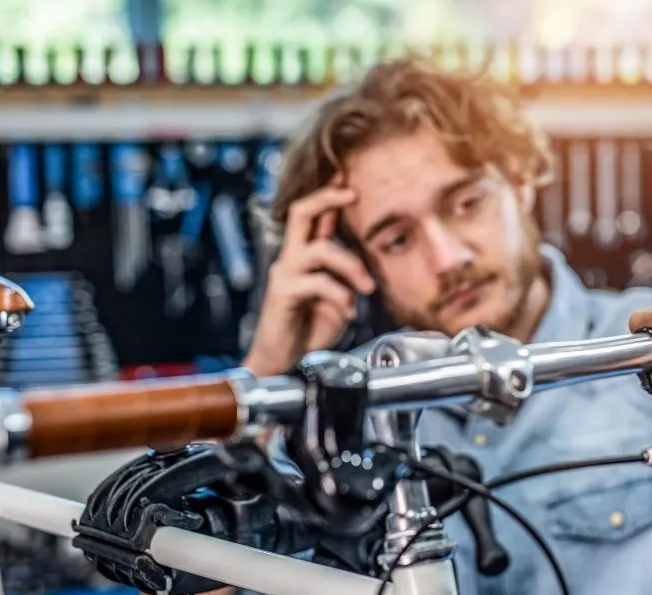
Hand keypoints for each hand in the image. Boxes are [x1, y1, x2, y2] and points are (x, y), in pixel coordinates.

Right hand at [244, 183, 376, 376]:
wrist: (284, 362)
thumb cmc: (310, 329)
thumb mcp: (338, 296)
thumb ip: (346, 273)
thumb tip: (366, 256)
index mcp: (305, 256)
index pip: (314, 215)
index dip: (330, 192)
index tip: (349, 177)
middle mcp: (291, 258)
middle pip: (301, 212)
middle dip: (328, 197)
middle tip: (353, 193)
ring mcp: (285, 273)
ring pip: (321, 249)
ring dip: (352, 266)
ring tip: (368, 288)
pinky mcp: (283, 293)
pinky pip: (318, 283)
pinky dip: (341, 297)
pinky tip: (348, 312)